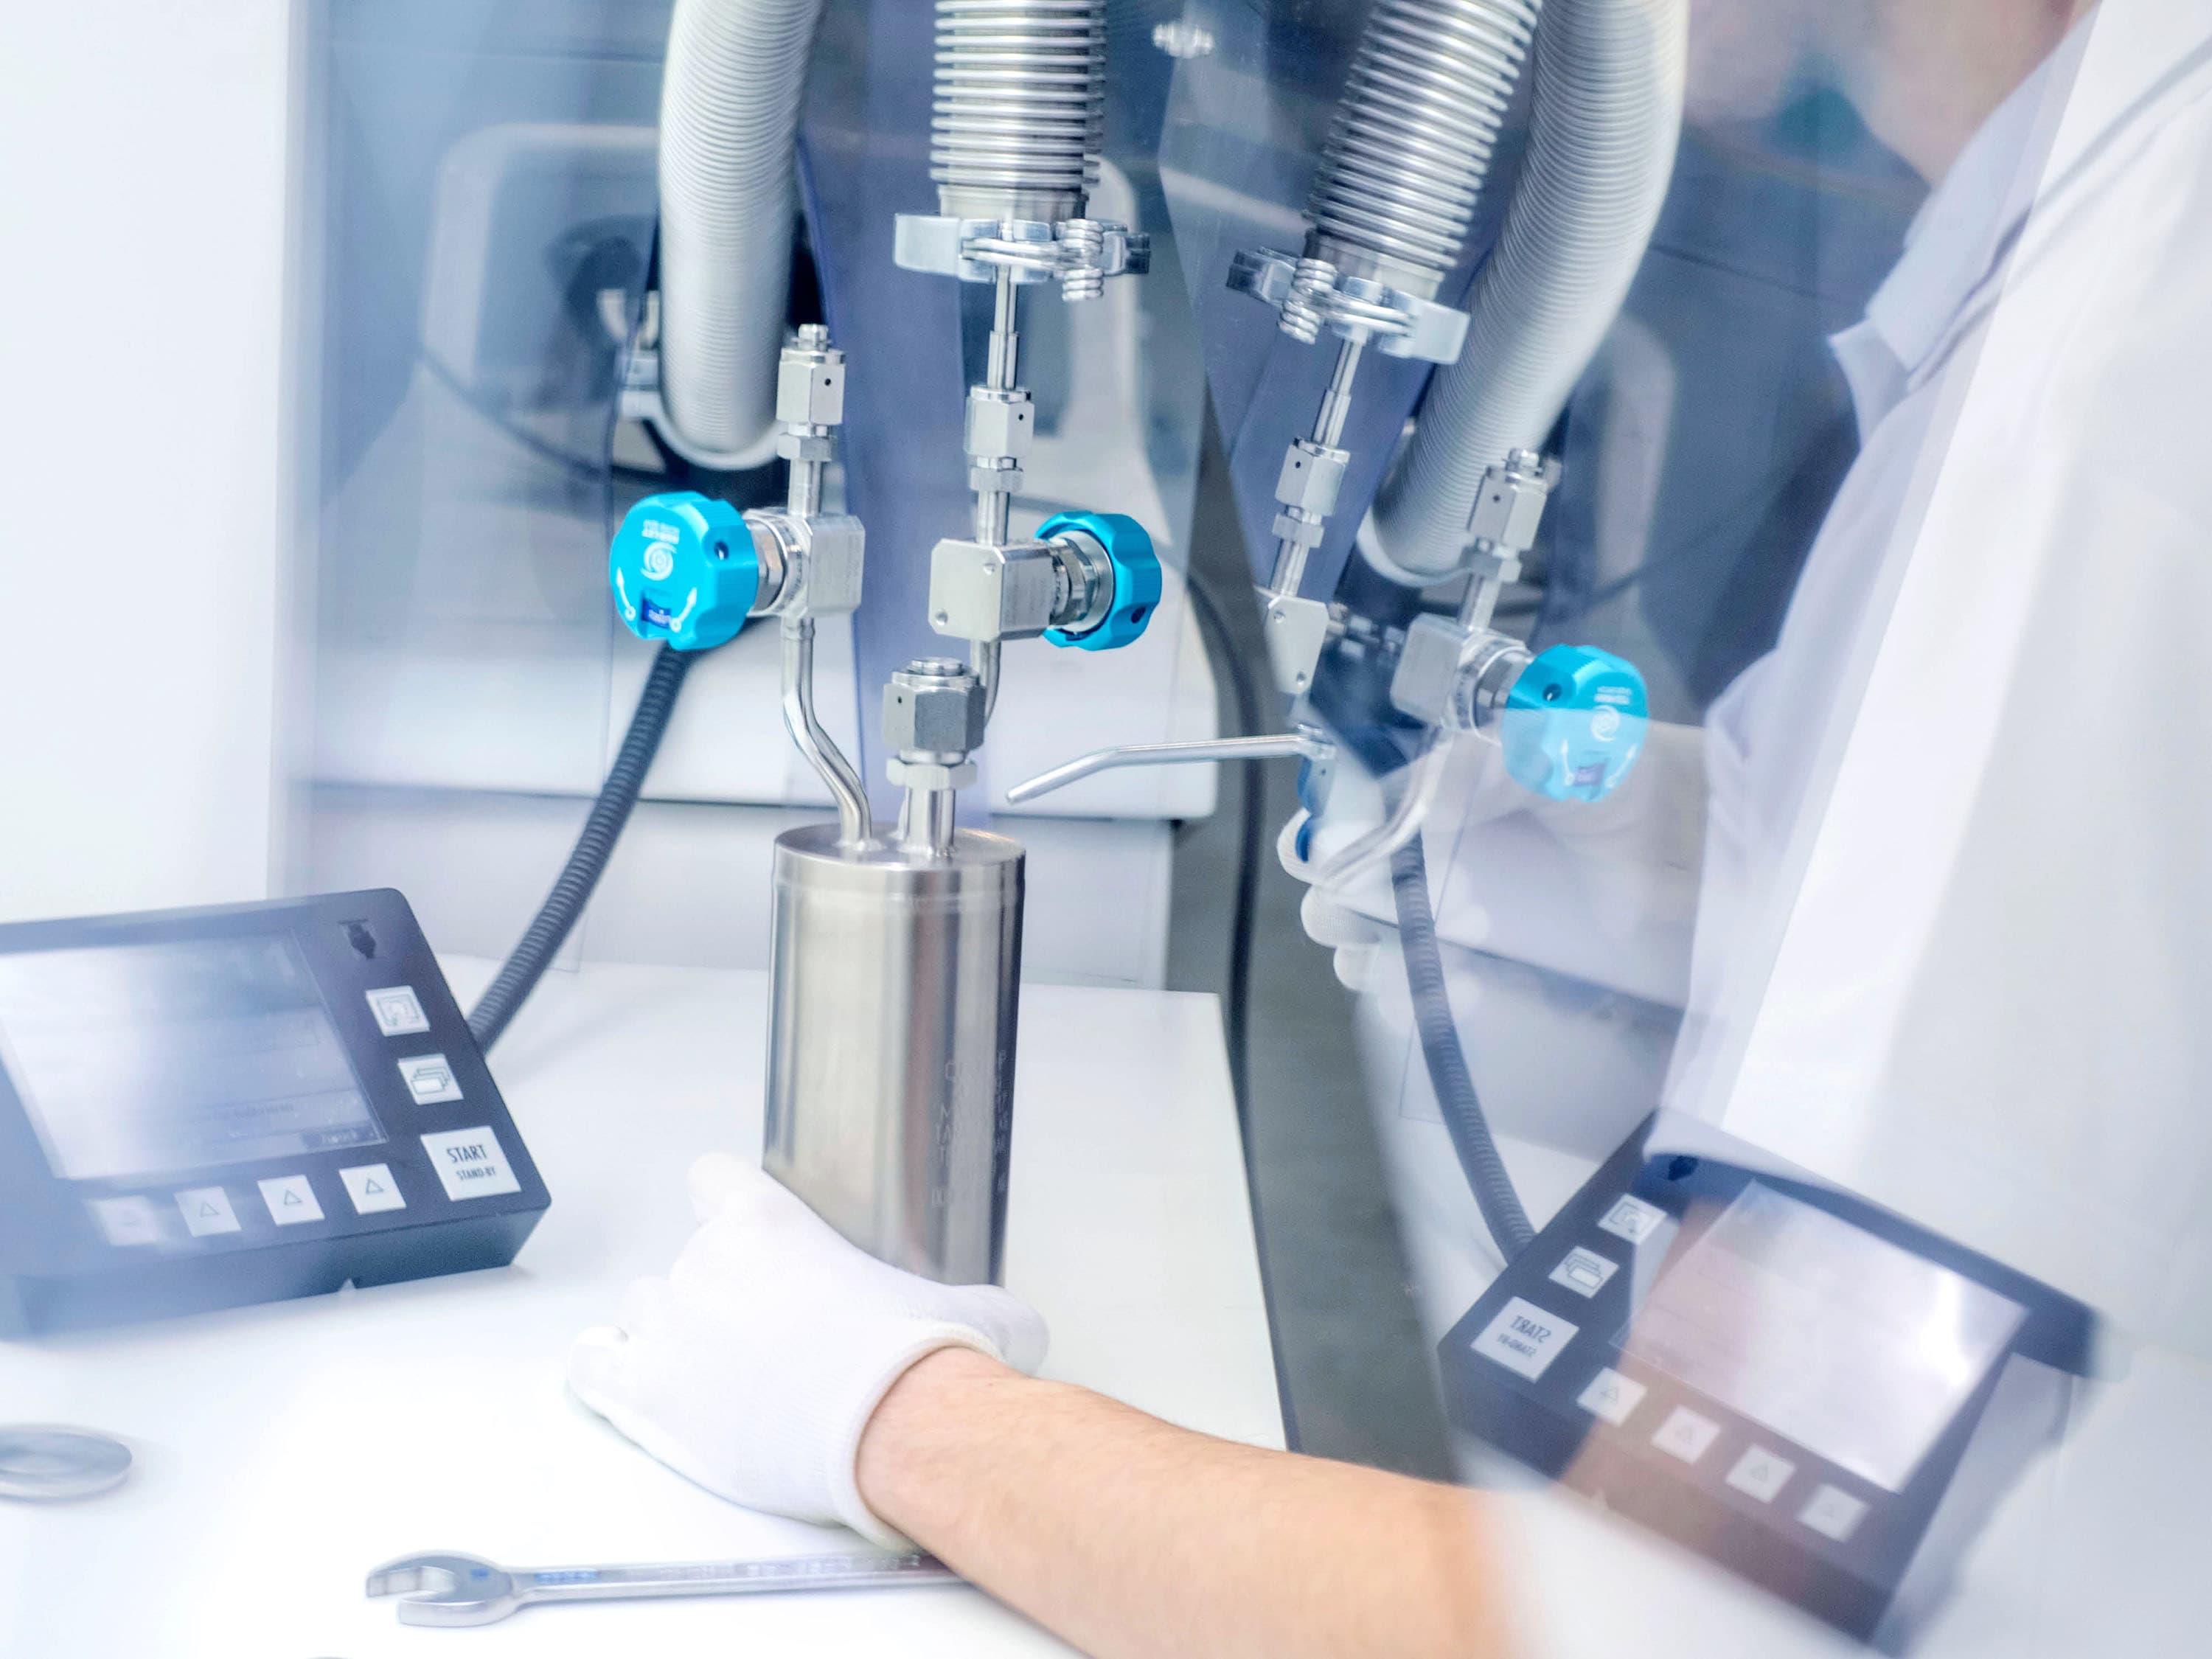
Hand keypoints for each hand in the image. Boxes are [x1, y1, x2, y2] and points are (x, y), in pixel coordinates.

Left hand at [568, 1153, 1048, 1546]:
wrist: (890, 1428)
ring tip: (699, 1372)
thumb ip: (973, 1302)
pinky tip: (622, 1383)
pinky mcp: (646, 1398)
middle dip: (710, 1297)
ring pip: (636, 1313)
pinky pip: (594, 1368)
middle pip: (681, 1262)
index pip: (712, 1178)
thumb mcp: (968, 1308)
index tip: (738, 1229)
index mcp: (768, 1223)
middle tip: (756, 1340)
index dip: (724, 1202)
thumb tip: (1014, 1324)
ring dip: (660, 1336)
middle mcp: (706, 1266)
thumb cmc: (918, 1363)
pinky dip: (606, 1374)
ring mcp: (668, 1331)